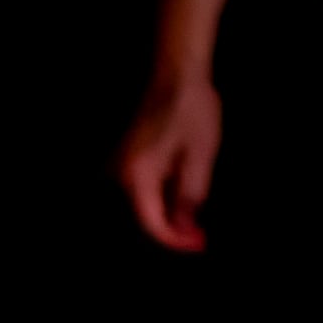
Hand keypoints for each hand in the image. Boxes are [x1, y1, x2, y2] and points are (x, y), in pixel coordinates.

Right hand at [117, 67, 219, 252]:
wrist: (177, 76)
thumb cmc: (193, 111)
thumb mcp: (202, 155)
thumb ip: (191, 194)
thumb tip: (184, 228)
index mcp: (138, 176)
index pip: (151, 223)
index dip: (174, 240)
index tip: (198, 246)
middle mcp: (121, 176)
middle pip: (144, 217)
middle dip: (172, 231)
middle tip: (200, 239)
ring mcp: (122, 168)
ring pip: (144, 206)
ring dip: (168, 218)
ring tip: (196, 227)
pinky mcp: (129, 161)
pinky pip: (144, 192)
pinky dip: (163, 202)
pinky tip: (184, 205)